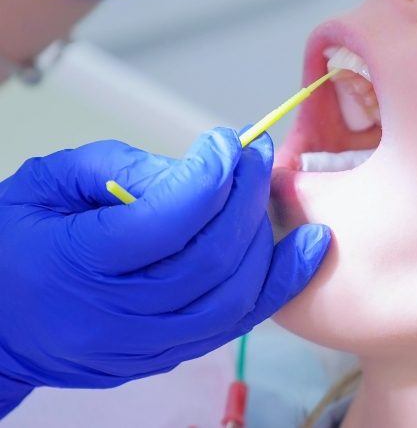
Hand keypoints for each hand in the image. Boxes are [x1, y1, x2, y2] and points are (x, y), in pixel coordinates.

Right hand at [0, 129, 330, 416]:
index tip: (229, 142)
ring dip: (267, 240)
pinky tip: (303, 252)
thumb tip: (203, 169)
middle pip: (210, 258)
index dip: (211, 175)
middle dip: (247, 197)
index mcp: (76, 262)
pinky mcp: (162, 358)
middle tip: (259, 156)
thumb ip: (126, 170)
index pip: (166, 220)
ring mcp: (142, 346)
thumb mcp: (52, 184)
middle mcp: (114, 315)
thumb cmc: (13, 241)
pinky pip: (233, 326)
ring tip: (276, 194)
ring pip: (232, 298)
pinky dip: (274, 286)